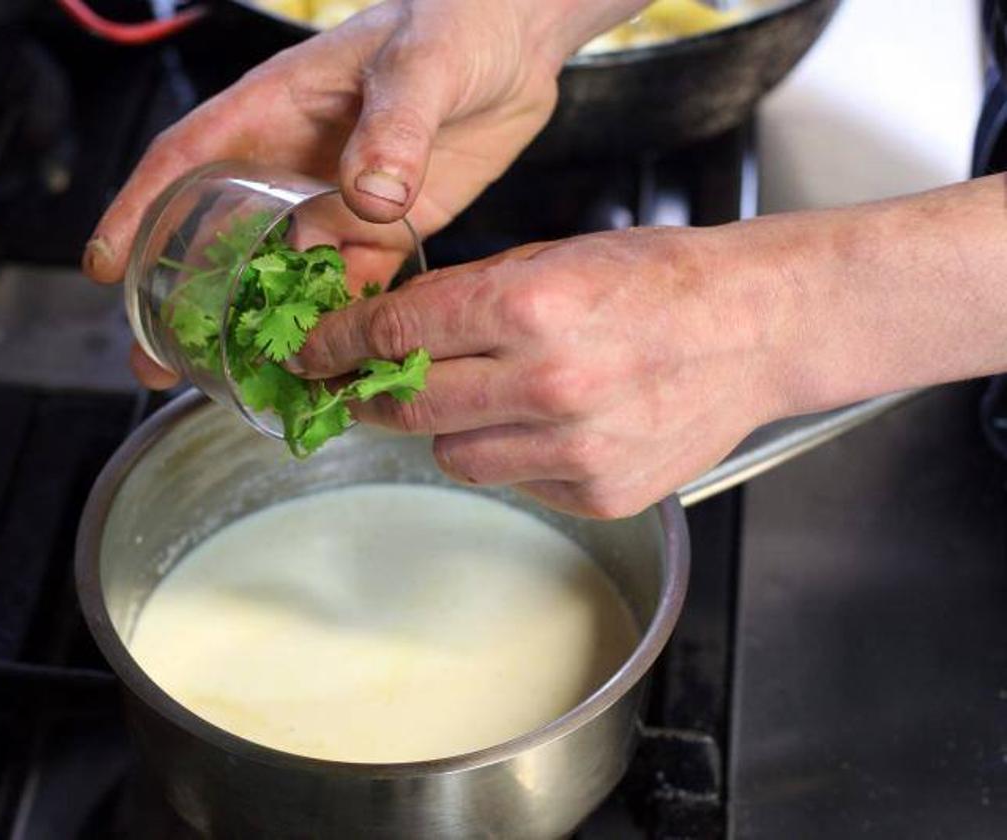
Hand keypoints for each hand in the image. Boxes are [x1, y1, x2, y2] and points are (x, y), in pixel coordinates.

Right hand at [83, 0, 645, 386]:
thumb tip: (371, 197)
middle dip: (187, 299)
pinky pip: (352, 286)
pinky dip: (339, 326)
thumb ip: (396, 125)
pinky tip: (329, 368)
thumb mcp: (421, 62)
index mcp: (276, 109)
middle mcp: (295, 164)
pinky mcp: (387, 230)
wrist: (519, 42)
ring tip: (242, 382)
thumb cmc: (456, 19)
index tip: (105, 265)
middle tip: (158, 362)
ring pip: (285, 275)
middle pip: (222, 237)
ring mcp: (339, 203)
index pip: (187, 159)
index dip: (139, 210)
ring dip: (262, 327)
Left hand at [291, 225, 794, 517]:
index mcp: (530, 307)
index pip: (397, 332)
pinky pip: (516, 482)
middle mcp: (548, 383)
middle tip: (362, 388)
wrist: (755, 329)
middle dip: (372, 396)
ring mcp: (575, 448)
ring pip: (453, 455)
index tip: (312, 354)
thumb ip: (467, 299)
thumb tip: (389, 334)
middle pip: (409, 406)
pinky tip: (554, 424)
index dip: (338, 345)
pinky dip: (516, 455)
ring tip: (493, 397)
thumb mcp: (553, 257)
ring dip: (451, 428)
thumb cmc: (659, 280)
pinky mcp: (598, 493)